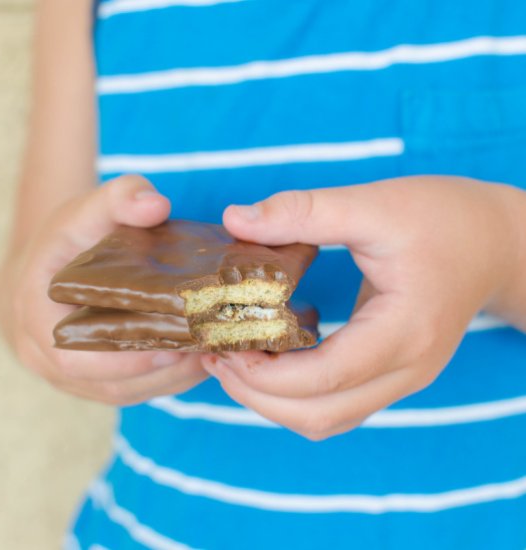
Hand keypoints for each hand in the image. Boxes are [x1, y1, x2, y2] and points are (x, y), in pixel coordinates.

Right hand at [0, 175, 207, 404]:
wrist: (55, 266)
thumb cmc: (71, 239)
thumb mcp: (88, 208)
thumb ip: (120, 198)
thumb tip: (157, 205)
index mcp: (36, 320)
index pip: (74, 358)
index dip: (124, 360)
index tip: (171, 345)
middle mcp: (50, 358)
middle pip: (112, 384)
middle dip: (163, 369)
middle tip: (208, 346)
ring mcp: (76, 376)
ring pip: (132, 391)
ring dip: (174, 377)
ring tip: (214, 351)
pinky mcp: (101, 379)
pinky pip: (138, 389)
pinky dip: (172, 377)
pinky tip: (203, 355)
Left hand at [201, 176, 524, 439]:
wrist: (495, 241)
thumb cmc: (443, 219)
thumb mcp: (374, 204)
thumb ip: (303, 212)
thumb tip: (236, 219)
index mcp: (403, 332)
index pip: (324, 378)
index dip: (264, 374)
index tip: (222, 347)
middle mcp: (406, 370)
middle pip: (319, 415)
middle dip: (258, 396)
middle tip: (218, 359)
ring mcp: (402, 377)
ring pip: (326, 418)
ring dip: (274, 401)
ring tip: (235, 362)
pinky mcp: (393, 371)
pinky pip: (337, 402)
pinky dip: (296, 392)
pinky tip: (271, 358)